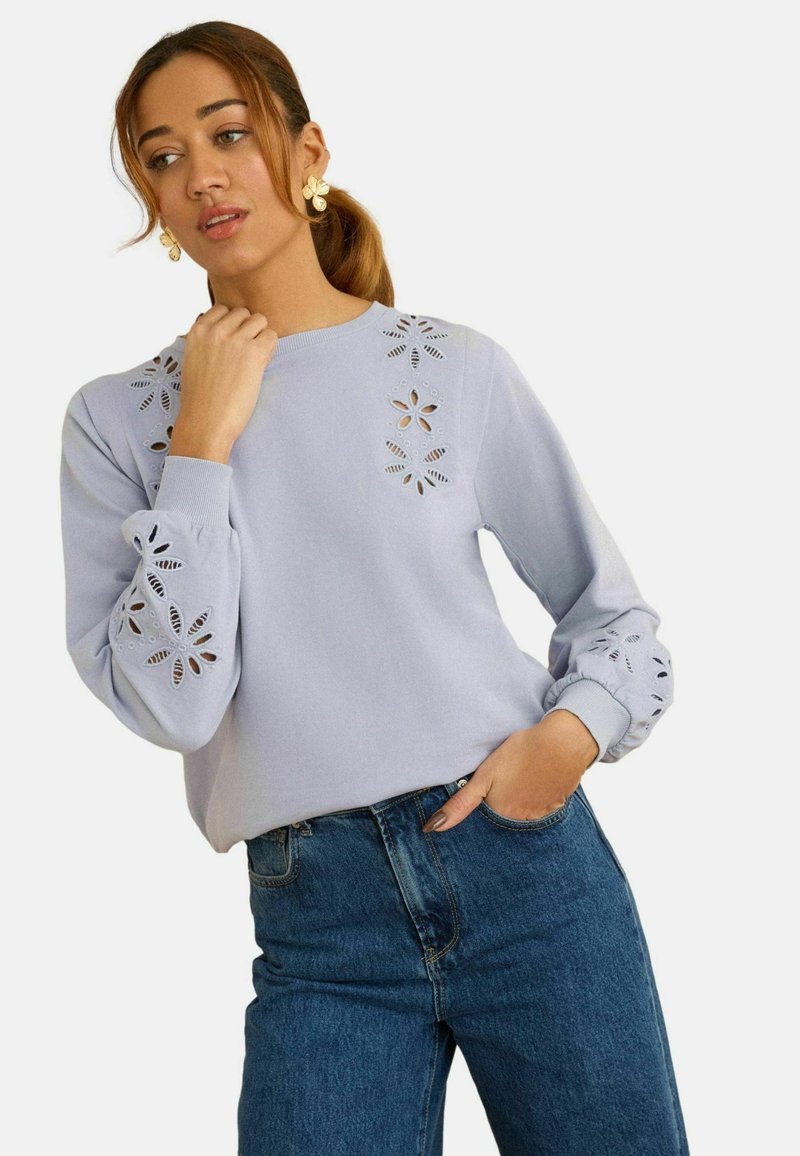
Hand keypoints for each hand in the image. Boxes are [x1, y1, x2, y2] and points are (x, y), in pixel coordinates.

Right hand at [169, 304, 277, 462]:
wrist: (205, 422)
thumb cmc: (200, 399)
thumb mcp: (193, 360)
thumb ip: (207, 342)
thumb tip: (227, 333)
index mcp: (198, 330)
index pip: (223, 310)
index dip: (232, 326)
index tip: (232, 346)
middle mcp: (215, 330)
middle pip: (244, 313)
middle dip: (247, 331)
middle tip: (244, 356)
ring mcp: (235, 339)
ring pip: (260, 320)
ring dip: (260, 338)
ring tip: (253, 362)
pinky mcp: (253, 352)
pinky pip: (272, 336)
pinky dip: (270, 350)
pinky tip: (260, 367)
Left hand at [421, 709, 598, 832]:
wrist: (563, 743)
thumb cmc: (522, 753)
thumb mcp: (485, 776)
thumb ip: (461, 804)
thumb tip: (432, 828)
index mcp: (501, 814)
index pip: (484, 818)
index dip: (485, 801)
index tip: (491, 786)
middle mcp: (521, 821)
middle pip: (504, 817)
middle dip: (503, 803)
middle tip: (509, 778)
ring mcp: (541, 815)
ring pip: (523, 813)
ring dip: (521, 800)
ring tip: (522, 777)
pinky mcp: (557, 805)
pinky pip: (541, 807)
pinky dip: (538, 796)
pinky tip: (536, 780)